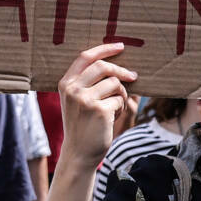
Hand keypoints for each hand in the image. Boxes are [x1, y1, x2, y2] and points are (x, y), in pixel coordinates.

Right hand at [57, 43, 136, 171]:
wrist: (79, 153)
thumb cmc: (82, 125)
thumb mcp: (77, 101)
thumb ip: (87, 82)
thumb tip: (116, 63)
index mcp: (65, 83)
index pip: (86, 57)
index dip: (104, 49)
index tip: (121, 46)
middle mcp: (73, 89)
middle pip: (103, 66)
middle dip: (121, 70)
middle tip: (134, 76)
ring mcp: (85, 99)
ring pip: (115, 83)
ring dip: (122, 94)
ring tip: (117, 106)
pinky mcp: (99, 110)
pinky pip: (120, 99)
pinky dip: (122, 106)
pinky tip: (115, 116)